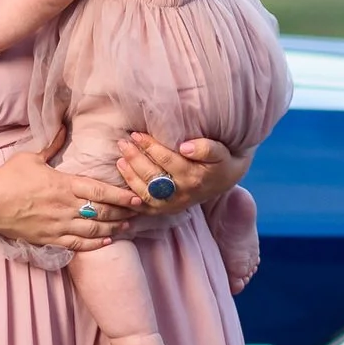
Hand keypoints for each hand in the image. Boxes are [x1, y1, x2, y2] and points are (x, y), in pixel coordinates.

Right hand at [0, 149, 139, 250]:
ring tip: (126, 227)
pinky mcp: (49, 239)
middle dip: (122, 212)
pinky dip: (93, 244)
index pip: (100, 191)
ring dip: (113, 229)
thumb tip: (63, 125)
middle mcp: (66, 207)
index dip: (120, 195)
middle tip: (138, 212)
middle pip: (102, 212)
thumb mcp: (32, 156)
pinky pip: (77, 244)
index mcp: (64, 184)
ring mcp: (58, 225)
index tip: (135, 196)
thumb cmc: (8, 177)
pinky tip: (105, 242)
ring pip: (93, 229)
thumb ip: (52, 144)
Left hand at [116, 132, 244, 217]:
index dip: (149, 146)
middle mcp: (182, 193)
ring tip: (120, 159)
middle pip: (152, 176)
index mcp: (194, 177)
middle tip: (123, 143)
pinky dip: (131, 199)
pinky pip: (145, 208)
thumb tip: (185, 147)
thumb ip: (205, 148)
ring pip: (145, 193)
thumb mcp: (220, 151)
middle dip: (135, 158)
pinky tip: (122, 184)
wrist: (224, 181)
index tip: (137, 134)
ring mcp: (173, 204)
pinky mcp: (166, 210)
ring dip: (129, 176)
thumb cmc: (220, 162)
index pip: (166, 160)